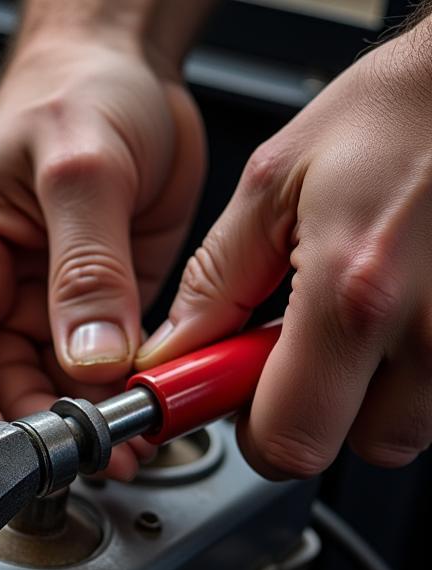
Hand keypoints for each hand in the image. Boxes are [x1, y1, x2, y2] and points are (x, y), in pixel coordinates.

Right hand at [0, 30, 205, 478]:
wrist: (123, 64)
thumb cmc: (76, 85)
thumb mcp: (82, 166)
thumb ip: (86, 268)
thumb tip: (90, 358)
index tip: (16, 460)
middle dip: (41, 433)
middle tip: (98, 454)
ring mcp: (35, 305)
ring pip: (45, 393)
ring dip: (84, 424)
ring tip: (131, 440)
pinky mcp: (84, 311)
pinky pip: (92, 373)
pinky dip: (117, 399)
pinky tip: (147, 409)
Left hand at [136, 22, 431, 477]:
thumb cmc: (397, 111)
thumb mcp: (274, 185)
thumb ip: (213, 286)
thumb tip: (172, 356)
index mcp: (352, 294)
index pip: (288, 440)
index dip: (250, 434)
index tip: (232, 403)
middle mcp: (428, 329)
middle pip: (349, 449)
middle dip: (309, 416)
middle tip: (296, 356)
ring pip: (401, 430)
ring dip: (365, 397)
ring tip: (356, 319)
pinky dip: (411, 373)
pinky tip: (398, 313)